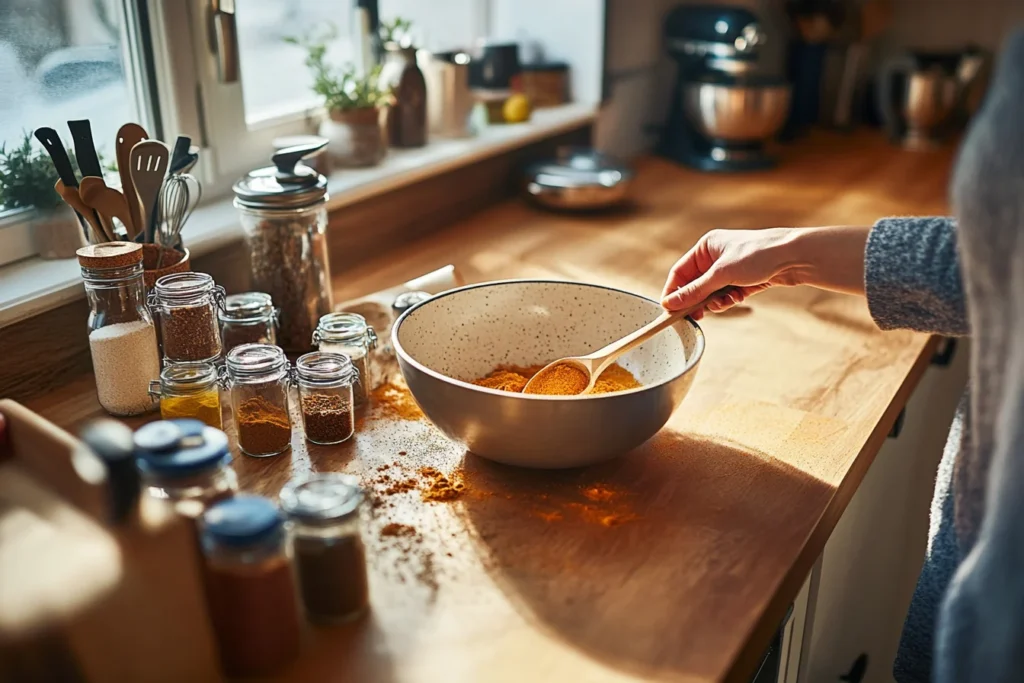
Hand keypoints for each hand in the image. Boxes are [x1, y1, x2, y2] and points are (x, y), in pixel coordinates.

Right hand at [661, 226, 869, 317]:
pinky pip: (727, 294)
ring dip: (715, 302)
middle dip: (697, 300)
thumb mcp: (721, 274)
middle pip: (695, 284)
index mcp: (706, 247)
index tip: (670, 310)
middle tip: (695, 316)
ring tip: (722, 304)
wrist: (795, 256)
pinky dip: (729, 300)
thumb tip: (670, 303)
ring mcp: (731, 269)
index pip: (680, 272)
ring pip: (712, 292)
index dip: (674, 291)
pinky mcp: (744, 279)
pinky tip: (736, 299)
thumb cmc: (758, 255)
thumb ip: (695, 291)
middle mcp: (716, 256)